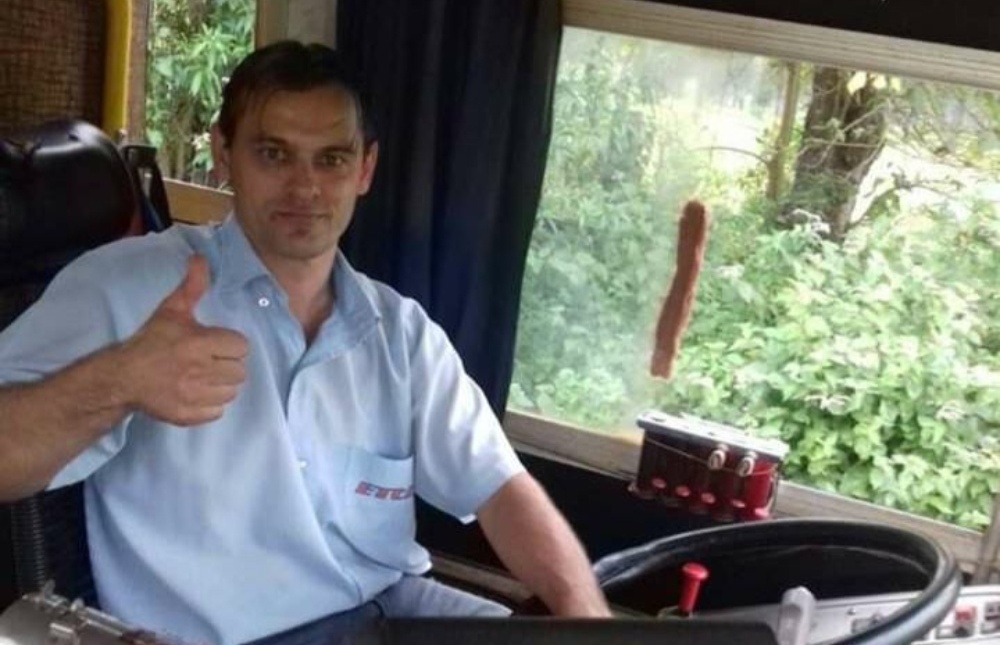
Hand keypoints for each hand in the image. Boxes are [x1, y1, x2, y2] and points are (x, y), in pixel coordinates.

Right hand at [117, 255, 247, 425]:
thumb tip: (200, 258)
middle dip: (227, 365)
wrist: (123, 376)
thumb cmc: (150, 341)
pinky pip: (218, 411)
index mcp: (200, 343)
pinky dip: (210, 404)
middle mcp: (201, 370)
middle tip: (209, 361)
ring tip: (203, 377)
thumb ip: (192, 286)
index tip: (215, 344)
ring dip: (221, 385)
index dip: (229, 344)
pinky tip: (196, 393)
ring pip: (231, 392)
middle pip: (239, 371)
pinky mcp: (189, 415)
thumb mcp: (171, 310)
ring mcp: (195, 395)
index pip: (240, 346)